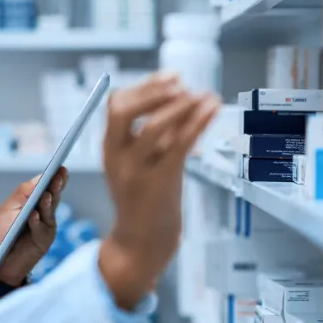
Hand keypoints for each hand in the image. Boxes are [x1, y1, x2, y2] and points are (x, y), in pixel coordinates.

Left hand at [0, 167, 68, 296]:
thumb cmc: (0, 235)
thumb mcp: (7, 210)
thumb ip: (22, 194)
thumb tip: (40, 177)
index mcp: (32, 202)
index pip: (45, 187)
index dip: (53, 177)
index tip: (59, 167)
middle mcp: (42, 213)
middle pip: (52, 196)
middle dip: (56, 186)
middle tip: (60, 175)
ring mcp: (45, 227)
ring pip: (49, 211)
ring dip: (48, 202)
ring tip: (47, 193)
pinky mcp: (44, 241)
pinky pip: (41, 229)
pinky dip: (36, 221)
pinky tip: (34, 214)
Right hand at [98, 73, 219, 309]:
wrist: (142, 244)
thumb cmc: (146, 200)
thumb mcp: (140, 163)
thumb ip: (153, 134)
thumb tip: (179, 97)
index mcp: (109, 148)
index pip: (115, 104)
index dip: (143, 87)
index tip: (171, 78)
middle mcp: (117, 156)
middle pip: (124, 110)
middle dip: (153, 91)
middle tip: (181, 84)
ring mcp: (136, 171)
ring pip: (154, 126)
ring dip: (183, 105)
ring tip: (206, 96)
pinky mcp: (159, 184)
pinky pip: (179, 146)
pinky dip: (198, 122)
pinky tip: (212, 109)